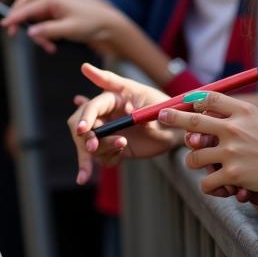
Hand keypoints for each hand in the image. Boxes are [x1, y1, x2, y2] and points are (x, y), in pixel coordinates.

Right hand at [2, 0, 128, 54]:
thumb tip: (29, 32)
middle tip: (13, 32)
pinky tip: (53, 44)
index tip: (4, 25)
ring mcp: (56, 0)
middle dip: (19, 16)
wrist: (109, 22)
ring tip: (48, 47)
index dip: (14, 16)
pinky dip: (44, 30)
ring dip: (36, 29)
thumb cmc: (91, 23)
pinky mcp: (59, 8)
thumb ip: (48, 30)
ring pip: (35, 12)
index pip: (28, 7)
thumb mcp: (69, 29)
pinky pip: (43, 17)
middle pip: (26, 1)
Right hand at [68, 64, 179, 184]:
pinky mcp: (113, 147)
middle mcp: (106, 114)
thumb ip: (135, 100)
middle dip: (84, 137)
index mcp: (111, 98)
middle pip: (81, 125)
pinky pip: (101, 156)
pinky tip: (121, 156)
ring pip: (90, 142)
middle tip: (91, 148)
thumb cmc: (164, 108)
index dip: (85, 117)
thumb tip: (118, 99)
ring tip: (122, 147)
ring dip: (100, 149)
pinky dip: (108, 158)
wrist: (176, 131)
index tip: (82, 130)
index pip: (92, 106)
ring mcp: (108, 131)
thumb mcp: (152, 100)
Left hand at [157, 92, 257, 199]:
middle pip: (191, 120)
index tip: (184, 101)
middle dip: (172, 117)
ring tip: (201, 166)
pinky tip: (218, 188)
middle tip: (160, 116)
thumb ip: (243, 117)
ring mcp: (230, 152)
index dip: (194, 98)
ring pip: (194, 158)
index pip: (210, 97)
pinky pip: (207, 183)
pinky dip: (210, 188)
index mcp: (244, 112)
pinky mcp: (232, 175)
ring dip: (195, 164)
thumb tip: (219, 114)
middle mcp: (233, 129)